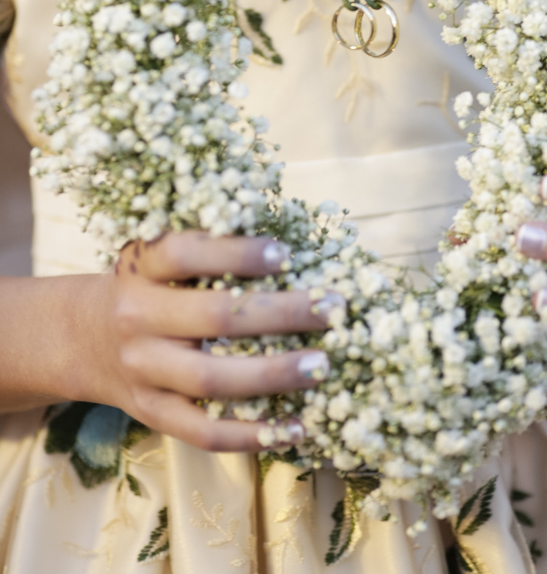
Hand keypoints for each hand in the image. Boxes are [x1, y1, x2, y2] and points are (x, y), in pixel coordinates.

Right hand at [91, 231, 337, 451]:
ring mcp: (143, 371)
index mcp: (142, 268)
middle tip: (331, 309)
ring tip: (321, 365)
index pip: (186, 254)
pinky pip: (203, 433)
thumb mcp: (161, 257)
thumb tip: (294, 242)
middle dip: (280, 313)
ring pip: (212, 380)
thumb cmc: (149, 286)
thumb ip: (210, 251)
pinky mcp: (152, 413)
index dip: (236, 253)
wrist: (84, 337)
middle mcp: (137, 318)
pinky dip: (252, 435)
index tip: (285, 253)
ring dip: (273, 374)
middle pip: (214, 318)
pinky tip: (297, 426)